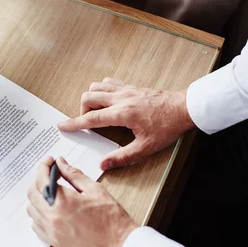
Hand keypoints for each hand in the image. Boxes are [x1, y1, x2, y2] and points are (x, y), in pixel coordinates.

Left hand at [27, 156, 137, 246]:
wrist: (118, 245)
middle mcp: (53, 217)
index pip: (42, 179)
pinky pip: (36, 225)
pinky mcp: (54, 242)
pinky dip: (38, 214)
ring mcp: (52, 231)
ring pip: (31, 209)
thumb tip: (61, 164)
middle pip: (32, 193)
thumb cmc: (111, 219)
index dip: (44, 166)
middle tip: (51, 174)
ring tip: (51, 190)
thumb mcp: (95, 190)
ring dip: (37, 197)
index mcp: (63, 202)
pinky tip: (50, 209)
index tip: (50, 161)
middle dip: (39, 179)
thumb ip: (74, 174)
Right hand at [58, 78, 195, 169]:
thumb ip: (123, 157)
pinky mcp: (132, 86)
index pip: (91, 118)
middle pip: (89, 97)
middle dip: (81, 110)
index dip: (74, 123)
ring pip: (97, 86)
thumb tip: (104, 163)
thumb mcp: (146, 147)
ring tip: (96, 112)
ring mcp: (126, 90)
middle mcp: (121, 98)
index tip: (62, 125)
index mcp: (122, 113)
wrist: (185, 109)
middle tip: (86, 123)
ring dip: (91, 98)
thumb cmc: (168, 127)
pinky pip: (110, 82)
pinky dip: (103, 89)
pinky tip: (108, 100)